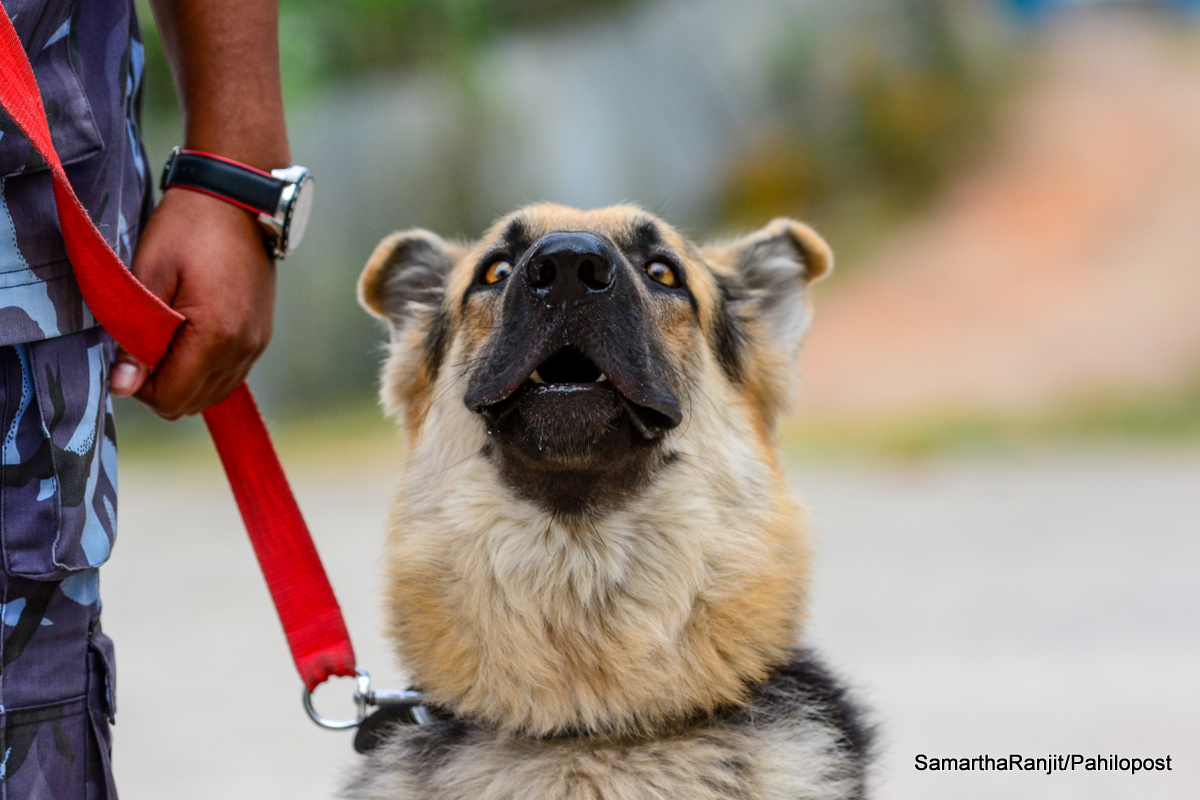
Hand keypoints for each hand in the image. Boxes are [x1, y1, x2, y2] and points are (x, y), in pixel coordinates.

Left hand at [109, 187, 275, 418]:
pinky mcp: (263, 335)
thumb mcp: (148, 274)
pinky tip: (190, 337)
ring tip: (167, 340)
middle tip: (142, 348)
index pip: (173, 398)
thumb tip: (123, 387)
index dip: (140, 388)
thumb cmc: (188, 228)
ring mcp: (258, 343)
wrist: (238, 199)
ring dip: (185, 379)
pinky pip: (231, 374)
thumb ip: (134, 336)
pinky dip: (206, 369)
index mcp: (215, 334)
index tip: (127, 358)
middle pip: (194, 402)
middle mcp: (244, 347)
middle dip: (161, 386)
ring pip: (214, 393)